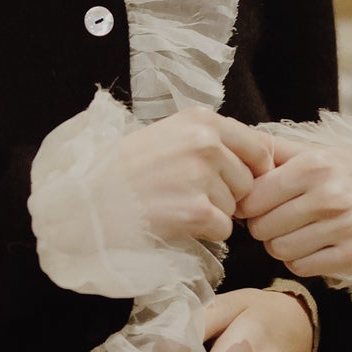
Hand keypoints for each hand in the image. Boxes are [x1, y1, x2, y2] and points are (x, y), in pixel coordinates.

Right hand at [111, 109, 271, 246]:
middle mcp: (206, 143)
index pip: (258, 147)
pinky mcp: (196, 211)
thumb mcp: (170, 135)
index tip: (236, 180)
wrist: (89, 197)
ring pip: (235, 206)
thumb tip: (262, 159)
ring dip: (213, 212)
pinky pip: (223, 229)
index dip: (253, 170)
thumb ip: (212, 140)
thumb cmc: (126, 167)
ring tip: (175, 203)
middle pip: (248, 180)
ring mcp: (201, 177)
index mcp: (201, 120)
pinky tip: (175, 220)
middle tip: (190, 194)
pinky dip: (204, 232)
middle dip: (229, 193)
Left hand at [236, 131, 351, 279]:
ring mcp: (346, 227)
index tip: (256, 204)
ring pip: (279, 251)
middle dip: (262, 226)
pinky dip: (298, 260)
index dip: (247, 205)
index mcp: (313, 166)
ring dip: (279, 244)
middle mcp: (330, 195)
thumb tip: (230, 149)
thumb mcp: (307, 151)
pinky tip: (309, 245)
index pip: (252, 198)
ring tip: (293, 231)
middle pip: (262, 228)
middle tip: (276, 219)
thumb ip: (268, 149)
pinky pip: (301, 268)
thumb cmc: (339, 171)